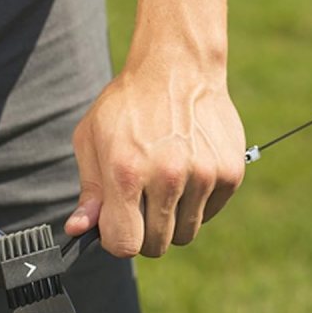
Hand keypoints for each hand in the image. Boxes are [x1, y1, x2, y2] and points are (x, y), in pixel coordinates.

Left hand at [65, 60, 244, 256]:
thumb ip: (90, 190)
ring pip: (185, 233)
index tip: (119, 223)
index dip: (118, 239)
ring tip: (165, 184)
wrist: (178, 67)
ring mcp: (204, 176)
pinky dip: (197, 203)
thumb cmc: (129, 104)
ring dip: (173, 219)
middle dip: (145, 232)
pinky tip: (188, 172)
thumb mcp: (92, 140)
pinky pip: (209, 214)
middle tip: (142, 203)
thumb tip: (80, 230)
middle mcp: (168, 177)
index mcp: (127, 172)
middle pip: (157, 245)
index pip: (125, 244)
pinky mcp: (230, 173)